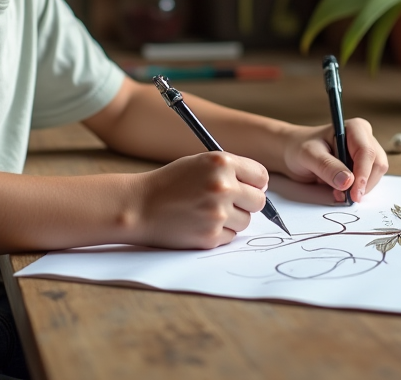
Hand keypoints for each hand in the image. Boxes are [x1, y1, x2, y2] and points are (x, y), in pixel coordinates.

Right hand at [130, 152, 268, 248]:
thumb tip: (261, 187)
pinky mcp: (210, 236)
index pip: (261, 176)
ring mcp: (218, 214)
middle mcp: (223, 187)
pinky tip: (199, 223)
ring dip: (232, 219)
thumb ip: (230, 170)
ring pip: (245, 221)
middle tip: (229, 203)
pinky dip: (219, 233)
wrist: (139, 206)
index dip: (255, 183)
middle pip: (259, 201)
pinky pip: (230, 237)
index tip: (249, 188)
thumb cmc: (169, 183)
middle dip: (247, 203)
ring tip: (206, 212)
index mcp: (222, 163)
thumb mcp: (200, 163)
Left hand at [282, 118, 387, 202]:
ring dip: (360, 188)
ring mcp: (365, 153)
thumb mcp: (308, 155)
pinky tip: (341, 190)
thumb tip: (348, 181)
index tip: (354, 194)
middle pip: (377, 164)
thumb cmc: (299, 147)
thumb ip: (327, 166)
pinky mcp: (362, 166)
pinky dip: (357, 190)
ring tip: (337, 191)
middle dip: (363, 183)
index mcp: (355, 128)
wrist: (293, 152)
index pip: (367, 152)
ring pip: (375, 175)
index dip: (363, 174)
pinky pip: (368, 181)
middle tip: (344, 196)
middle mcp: (364, 138)